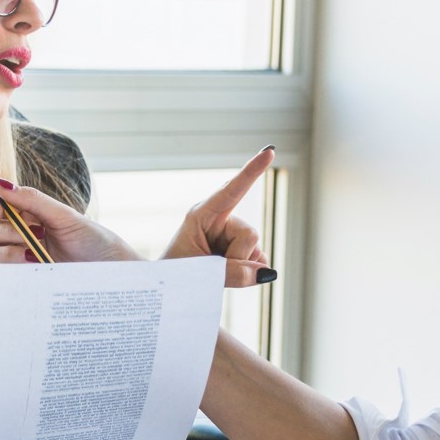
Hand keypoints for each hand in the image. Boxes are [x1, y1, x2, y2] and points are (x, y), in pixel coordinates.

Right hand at [0, 182, 141, 264]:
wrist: (107, 270)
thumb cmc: (91, 239)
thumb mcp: (64, 215)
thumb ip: (32, 199)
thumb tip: (0, 182)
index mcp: (27, 213)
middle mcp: (19, 234)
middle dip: (5, 231)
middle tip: (35, 233)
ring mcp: (18, 257)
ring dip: (9, 251)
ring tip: (37, 254)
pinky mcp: (22, 277)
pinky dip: (12, 266)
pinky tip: (34, 264)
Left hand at [162, 146, 274, 286]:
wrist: (170, 287)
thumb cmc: (176, 275)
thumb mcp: (199, 273)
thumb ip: (231, 273)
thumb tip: (265, 271)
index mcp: (202, 214)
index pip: (231, 189)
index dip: (252, 170)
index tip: (270, 151)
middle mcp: (220, 219)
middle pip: (250, 233)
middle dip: (238, 257)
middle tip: (213, 270)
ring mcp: (232, 234)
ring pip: (256, 249)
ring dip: (241, 267)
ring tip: (215, 272)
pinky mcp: (241, 250)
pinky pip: (259, 261)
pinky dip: (249, 272)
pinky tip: (231, 274)